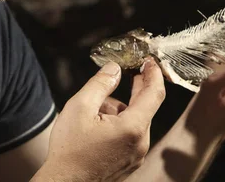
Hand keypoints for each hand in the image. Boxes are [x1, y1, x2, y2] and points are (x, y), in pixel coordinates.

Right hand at [33, 57, 165, 181]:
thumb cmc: (70, 150)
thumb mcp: (80, 107)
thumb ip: (100, 84)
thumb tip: (115, 69)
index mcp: (133, 128)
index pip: (155, 93)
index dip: (153, 74)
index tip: (150, 61)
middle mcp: (140, 143)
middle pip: (144, 107)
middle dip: (134, 90)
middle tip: (131, 73)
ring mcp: (136, 156)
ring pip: (136, 121)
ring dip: (122, 109)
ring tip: (95, 110)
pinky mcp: (129, 163)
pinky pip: (131, 135)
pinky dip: (120, 124)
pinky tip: (98, 125)